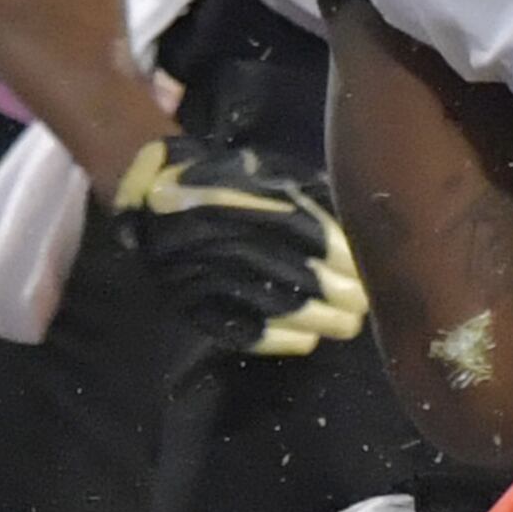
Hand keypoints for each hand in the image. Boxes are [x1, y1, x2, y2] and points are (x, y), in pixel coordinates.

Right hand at [109, 135, 369, 359]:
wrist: (149, 202)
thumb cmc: (220, 182)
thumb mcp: (258, 170)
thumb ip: (303, 192)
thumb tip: (352, 226)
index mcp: (234, 193)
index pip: (295, 225)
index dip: (334, 249)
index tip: (361, 264)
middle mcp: (215, 233)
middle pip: (289, 270)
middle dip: (334, 289)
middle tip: (364, 300)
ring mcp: (201, 274)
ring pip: (271, 303)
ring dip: (317, 319)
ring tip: (348, 324)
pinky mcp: (192, 305)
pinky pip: (240, 329)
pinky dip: (279, 339)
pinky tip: (308, 341)